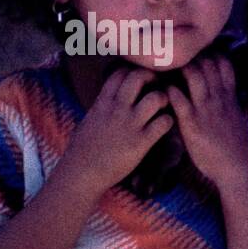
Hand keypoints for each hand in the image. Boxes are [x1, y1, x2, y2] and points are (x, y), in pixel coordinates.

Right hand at [66, 67, 173, 194]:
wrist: (80, 176)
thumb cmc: (80, 153)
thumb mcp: (88, 122)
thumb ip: (101, 108)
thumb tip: (105, 101)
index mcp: (103, 104)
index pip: (120, 73)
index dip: (132, 72)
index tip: (137, 81)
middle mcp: (117, 110)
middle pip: (139, 77)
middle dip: (151, 78)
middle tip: (154, 88)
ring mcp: (130, 125)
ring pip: (156, 98)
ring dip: (163, 100)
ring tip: (161, 109)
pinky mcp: (140, 143)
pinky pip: (164, 123)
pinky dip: (168, 122)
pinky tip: (163, 127)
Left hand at [166, 53, 247, 189]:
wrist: (235, 165)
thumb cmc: (232, 145)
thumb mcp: (233, 115)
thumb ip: (225, 100)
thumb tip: (218, 92)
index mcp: (229, 94)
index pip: (222, 61)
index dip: (208, 55)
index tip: (194, 60)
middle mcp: (218, 96)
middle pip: (207, 62)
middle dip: (189, 58)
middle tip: (174, 64)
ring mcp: (205, 108)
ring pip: (193, 74)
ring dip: (178, 70)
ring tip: (166, 75)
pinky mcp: (192, 124)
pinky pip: (179, 99)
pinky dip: (168, 91)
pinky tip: (162, 93)